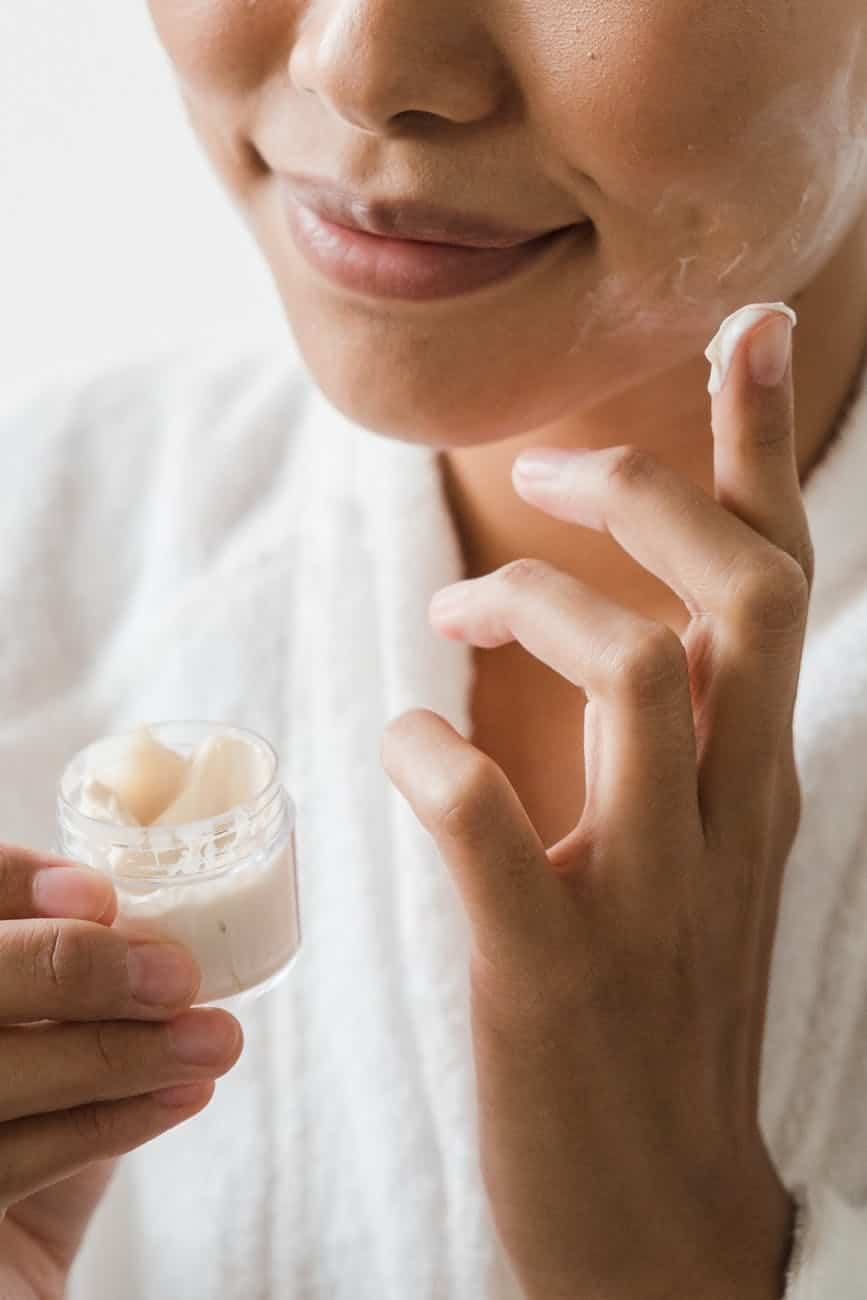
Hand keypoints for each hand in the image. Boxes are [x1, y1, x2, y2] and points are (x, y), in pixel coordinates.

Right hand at [0, 845, 242, 1297]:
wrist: (13, 1276)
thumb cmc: (31, 1134)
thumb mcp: (57, 1038)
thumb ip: (77, 980)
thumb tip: (154, 928)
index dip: (11, 884)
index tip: (100, 894)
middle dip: (69, 968)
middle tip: (175, 975)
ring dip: (115, 1053)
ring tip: (213, 1040)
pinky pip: (9, 1161)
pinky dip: (106, 1124)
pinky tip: (183, 1095)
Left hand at [381, 309, 808, 1298]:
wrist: (661, 1213)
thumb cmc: (659, 1013)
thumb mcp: (693, 855)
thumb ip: (674, 742)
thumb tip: (618, 624)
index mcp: (755, 779)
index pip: (780, 578)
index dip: (760, 442)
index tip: (746, 326)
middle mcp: (728, 814)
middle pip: (740, 590)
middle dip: (648, 488)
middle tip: (543, 470)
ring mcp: (653, 892)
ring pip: (642, 673)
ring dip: (533, 606)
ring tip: (455, 621)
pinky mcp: (556, 968)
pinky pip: (486, 816)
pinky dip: (429, 756)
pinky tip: (403, 746)